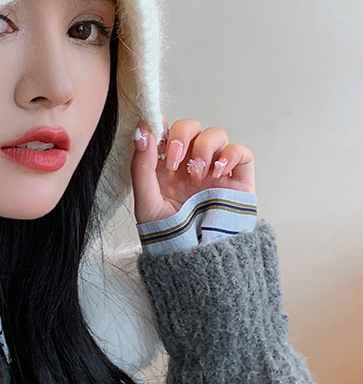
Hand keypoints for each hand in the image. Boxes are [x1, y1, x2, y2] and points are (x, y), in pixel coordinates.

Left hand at [131, 119, 255, 224]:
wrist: (194, 258)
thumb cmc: (168, 233)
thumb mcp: (146, 200)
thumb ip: (141, 165)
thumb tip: (141, 131)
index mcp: (165, 164)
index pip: (165, 131)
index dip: (162, 125)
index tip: (154, 128)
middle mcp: (190, 162)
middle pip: (190, 127)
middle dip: (181, 136)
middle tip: (173, 160)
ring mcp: (214, 169)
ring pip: (215, 134)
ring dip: (203, 147)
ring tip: (195, 174)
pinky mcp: (237, 180)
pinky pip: (242, 152)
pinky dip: (230, 154)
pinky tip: (216, 171)